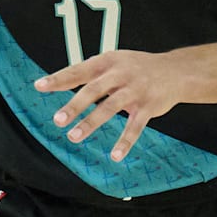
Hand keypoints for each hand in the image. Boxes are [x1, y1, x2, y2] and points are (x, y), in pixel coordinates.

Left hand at [33, 49, 186, 161]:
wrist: (177, 71)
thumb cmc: (139, 67)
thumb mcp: (116, 61)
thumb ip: (92, 72)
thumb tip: (61, 81)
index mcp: (108, 61)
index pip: (79, 70)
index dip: (59, 79)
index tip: (40, 86)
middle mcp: (121, 74)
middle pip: (94, 90)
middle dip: (74, 105)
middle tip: (57, 120)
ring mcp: (136, 90)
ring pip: (111, 107)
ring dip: (91, 123)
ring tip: (74, 136)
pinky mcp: (149, 106)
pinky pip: (135, 126)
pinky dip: (125, 141)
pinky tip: (115, 155)